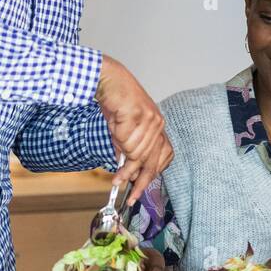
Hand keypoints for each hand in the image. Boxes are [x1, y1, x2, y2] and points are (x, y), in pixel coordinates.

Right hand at [96, 55, 172, 203]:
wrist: (108, 78)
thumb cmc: (115, 102)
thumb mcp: (122, 129)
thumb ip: (127, 148)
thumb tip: (125, 171)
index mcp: (158, 128)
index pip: (163, 158)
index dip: (150, 176)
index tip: (138, 192)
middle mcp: (158, 124)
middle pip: (149, 161)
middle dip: (137, 179)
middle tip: (125, 192)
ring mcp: (150, 119)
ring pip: (136, 152)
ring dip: (123, 160)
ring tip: (115, 156)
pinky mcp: (138, 115)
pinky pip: (126, 140)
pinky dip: (118, 142)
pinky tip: (114, 131)